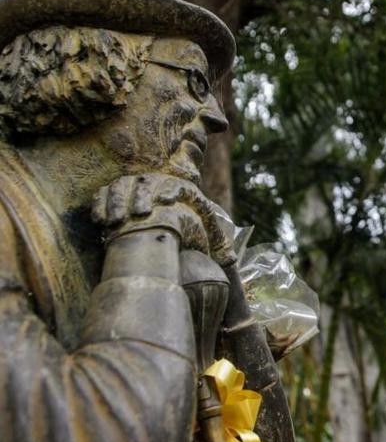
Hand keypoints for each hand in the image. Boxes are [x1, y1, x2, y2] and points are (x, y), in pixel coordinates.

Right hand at [92, 174, 235, 264]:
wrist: (166, 224)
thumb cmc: (189, 230)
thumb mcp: (205, 233)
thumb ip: (218, 243)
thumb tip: (231, 259)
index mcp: (180, 188)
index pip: (175, 183)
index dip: (170, 190)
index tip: (165, 202)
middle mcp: (156, 183)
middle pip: (146, 181)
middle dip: (142, 196)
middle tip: (139, 214)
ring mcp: (134, 186)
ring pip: (122, 185)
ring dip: (118, 201)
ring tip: (117, 222)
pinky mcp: (116, 195)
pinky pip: (103, 193)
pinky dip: (100, 203)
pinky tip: (99, 220)